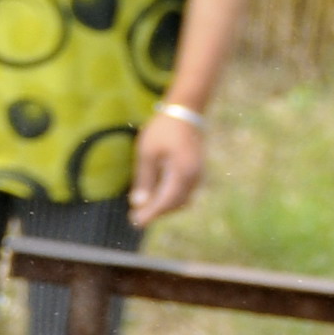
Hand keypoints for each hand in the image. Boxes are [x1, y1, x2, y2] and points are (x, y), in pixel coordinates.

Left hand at [130, 109, 209, 225]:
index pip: (166, 201)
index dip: (151, 214)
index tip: (136, 222)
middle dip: (156, 212)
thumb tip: (139, 203)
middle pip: (175, 204)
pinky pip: (183, 192)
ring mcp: (198, 175)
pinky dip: (169, 198)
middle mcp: (195, 177)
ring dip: (163, 207)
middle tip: (135, 219)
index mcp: (183, 172)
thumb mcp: (147, 153)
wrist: (185, 112)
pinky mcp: (196, 172)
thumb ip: (144, 180)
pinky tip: (154, 197)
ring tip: (142, 210)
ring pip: (181, 200)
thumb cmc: (163, 130)